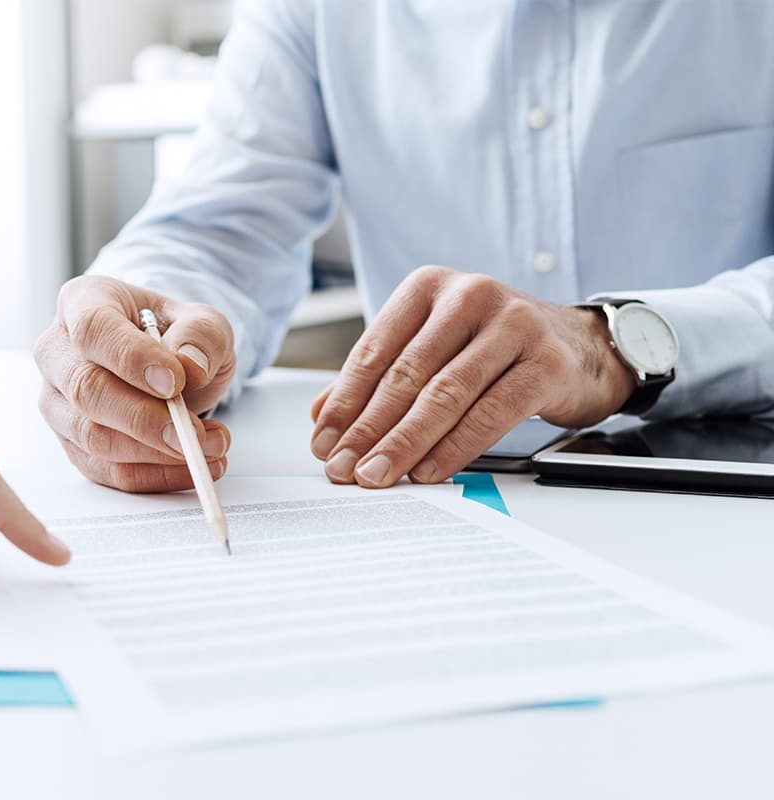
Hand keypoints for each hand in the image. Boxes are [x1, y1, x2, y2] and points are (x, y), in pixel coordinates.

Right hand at [34, 274, 235, 491]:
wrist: (167, 363)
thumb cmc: (174, 336)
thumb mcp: (203, 322)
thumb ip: (202, 335)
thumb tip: (189, 365)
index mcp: (83, 302)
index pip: (93, 329)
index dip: (132, 358)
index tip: (174, 382)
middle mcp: (57, 352)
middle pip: (86, 390)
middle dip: (143, 419)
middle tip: (193, 433)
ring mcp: (57, 401)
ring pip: (91, 436)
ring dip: (154, 452)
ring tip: (208, 447)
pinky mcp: (71, 443)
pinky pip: (106, 470)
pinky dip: (153, 475)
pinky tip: (192, 466)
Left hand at [309, 265, 634, 487]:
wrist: (581, 345)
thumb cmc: (494, 348)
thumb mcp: (432, 347)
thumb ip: (380, 376)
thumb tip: (322, 416)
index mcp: (429, 287)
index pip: (374, 350)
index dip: (345, 402)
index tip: (323, 442)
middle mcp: (469, 296)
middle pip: (406, 374)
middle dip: (368, 429)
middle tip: (343, 467)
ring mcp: (512, 325)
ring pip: (445, 394)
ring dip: (405, 443)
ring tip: (378, 474)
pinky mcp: (546, 363)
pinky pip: (490, 412)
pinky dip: (455, 447)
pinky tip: (429, 471)